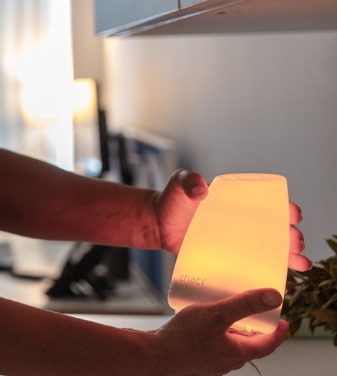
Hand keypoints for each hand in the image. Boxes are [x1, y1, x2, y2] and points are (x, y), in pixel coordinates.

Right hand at [146, 288, 286, 375]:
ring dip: (230, 329)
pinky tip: (199, 322)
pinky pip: (211, 345)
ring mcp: (209, 362)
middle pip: (248, 343)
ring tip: (222, 312)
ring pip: (228, 344)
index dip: (278, 332)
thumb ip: (244, 305)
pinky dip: (212, 333)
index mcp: (237, 353)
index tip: (283, 321)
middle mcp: (226, 361)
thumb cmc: (181, 341)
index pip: (268, 344)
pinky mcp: (194, 358)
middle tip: (251, 310)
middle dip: (252, 327)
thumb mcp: (216, 314)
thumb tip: (273, 298)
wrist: (151, 357)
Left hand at [153, 169, 310, 270]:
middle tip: (296, 244)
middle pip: (276, 228)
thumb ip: (188, 181)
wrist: (157, 224)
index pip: (269, 203)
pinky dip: (269, 269)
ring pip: (271, 247)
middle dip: (292, 235)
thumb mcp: (180, 184)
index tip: (293, 216)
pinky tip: (282, 277)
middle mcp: (243, 220)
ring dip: (289, 255)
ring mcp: (237, 239)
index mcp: (239, 200)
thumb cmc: (171, 201)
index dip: (286, 209)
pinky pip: (253, 263)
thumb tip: (200, 190)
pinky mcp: (228, 256)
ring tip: (301, 263)